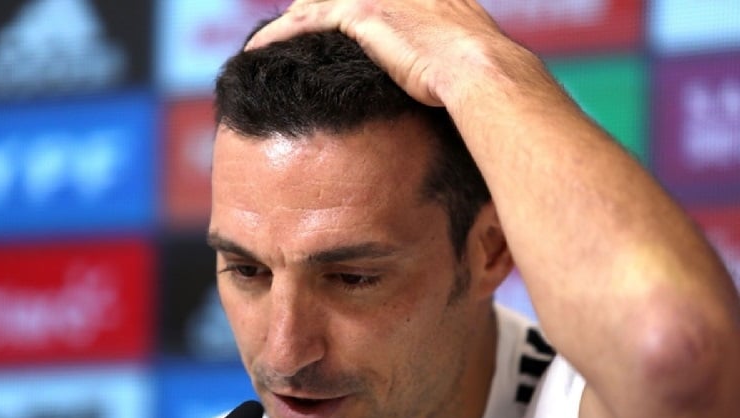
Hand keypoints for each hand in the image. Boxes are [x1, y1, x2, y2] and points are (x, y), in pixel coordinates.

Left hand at [246, 0, 520, 108]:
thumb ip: (447, 57)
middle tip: (289, 31)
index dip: (341, 8)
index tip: (326, 24)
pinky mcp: (361, 14)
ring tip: (264, 42)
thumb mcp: (466, 56)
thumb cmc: (481, 77)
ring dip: (288, 23)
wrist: (480, 70)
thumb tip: (448, 86)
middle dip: (311, 9)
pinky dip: (277, 35)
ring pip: (315, 3)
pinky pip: (304, 21)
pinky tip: (258, 49)